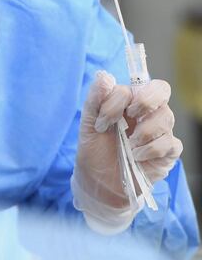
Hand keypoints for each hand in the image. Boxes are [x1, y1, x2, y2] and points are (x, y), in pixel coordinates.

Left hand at [71, 71, 181, 233]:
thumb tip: (104, 76)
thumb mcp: (88, 124)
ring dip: (143, 131)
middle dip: (145, 100)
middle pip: (162, 89)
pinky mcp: (167, 153)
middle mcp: (148, 113)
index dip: (119, 99)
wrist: (97, 183)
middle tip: (129, 115)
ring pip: (166, 117)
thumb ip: (95, 99)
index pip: (136, 85)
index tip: (102, 121)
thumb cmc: (94, 150)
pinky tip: (136, 157)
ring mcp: (160, 132)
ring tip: (128, 145)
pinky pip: (171, 143)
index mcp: (129, 102)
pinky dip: (151, 149)